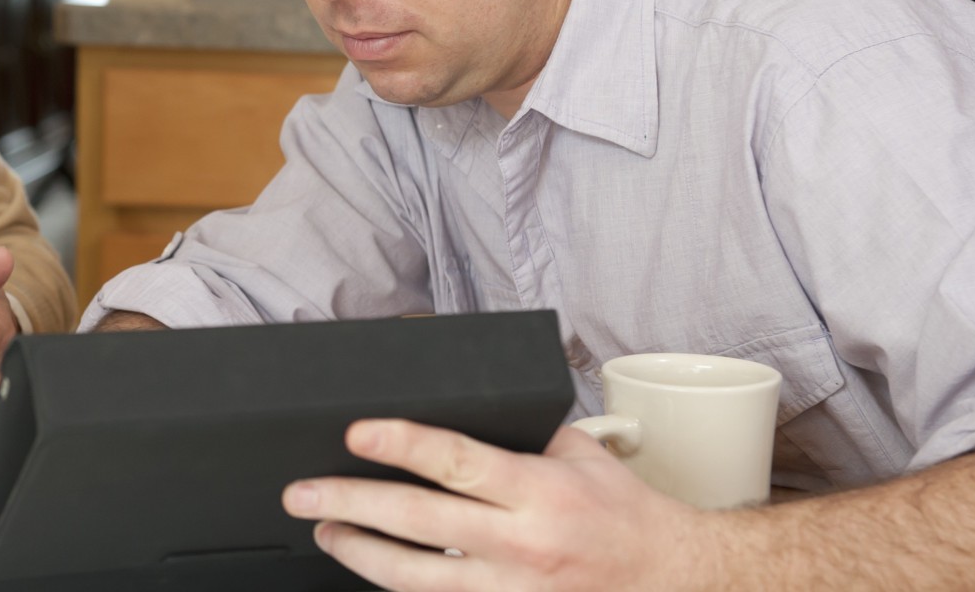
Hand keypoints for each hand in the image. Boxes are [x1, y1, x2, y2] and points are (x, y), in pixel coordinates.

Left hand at [282, 421, 715, 591]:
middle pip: (417, 523)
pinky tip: (377, 570)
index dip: (402, 444)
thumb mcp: (579, 454)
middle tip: (303, 493)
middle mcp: (520, 544)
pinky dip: (404, 589)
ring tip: (326, 532)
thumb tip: (461, 401)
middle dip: (349, 504)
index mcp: (537, 491)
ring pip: (417, 577)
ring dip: (360, 554)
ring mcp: (512, 591)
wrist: (671, 578)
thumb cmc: (623, 514)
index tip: (357, 432)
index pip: (457, 461)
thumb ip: (520, 432)